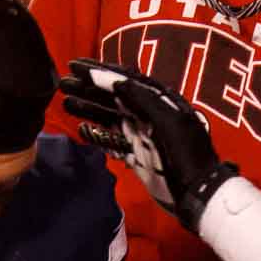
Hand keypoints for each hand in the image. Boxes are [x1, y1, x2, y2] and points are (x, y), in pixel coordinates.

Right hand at [58, 58, 239, 231]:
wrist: (198, 194)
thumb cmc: (187, 156)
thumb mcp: (168, 123)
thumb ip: (143, 100)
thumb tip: (116, 82)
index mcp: (159, 101)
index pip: (125, 80)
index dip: (100, 72)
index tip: (76, 66)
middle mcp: (148, 114)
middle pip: (113, 97)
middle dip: (88, 89)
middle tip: (63, 83)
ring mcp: (142, 136)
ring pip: (110, 117)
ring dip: (89, 109)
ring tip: (66, 102)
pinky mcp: (137, 156)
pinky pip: (113, 141)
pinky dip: (97, 135)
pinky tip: (82, 130)